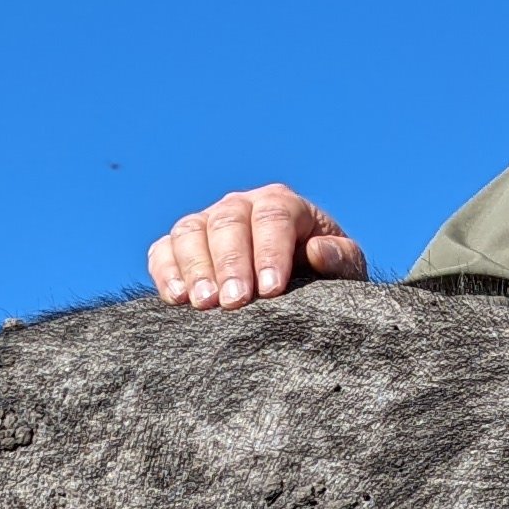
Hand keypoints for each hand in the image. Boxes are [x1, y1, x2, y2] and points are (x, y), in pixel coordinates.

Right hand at [145, 186, 365, 307]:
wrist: (293, 291)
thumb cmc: (323, 278)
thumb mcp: (345, 270)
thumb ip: (341, 259)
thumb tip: (318, 251)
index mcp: (283, 204)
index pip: (273, 217)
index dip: (270, 252)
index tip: (272, 291)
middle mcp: (241, 206)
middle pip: (228, 221)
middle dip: (231, 262)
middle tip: (235, 302)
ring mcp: (207, 223)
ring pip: (191, 230)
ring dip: (195, 267)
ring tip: (204, 303)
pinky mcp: (180, 247)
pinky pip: (163, 250)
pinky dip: (165, 271)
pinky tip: (177, 298)